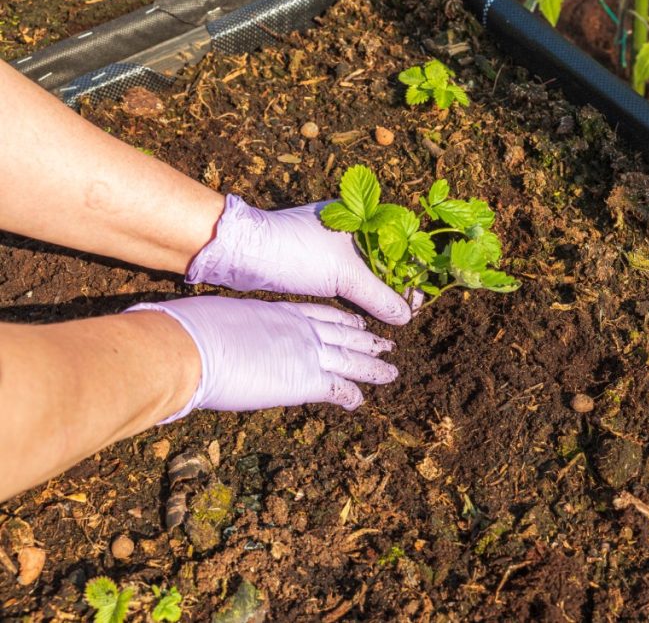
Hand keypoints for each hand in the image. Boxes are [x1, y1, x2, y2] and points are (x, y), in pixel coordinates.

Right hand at [126, 297, 398, 421]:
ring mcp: (307, 353)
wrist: (192, 345)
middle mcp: (302, 329)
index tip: (359, 324)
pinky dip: (352, 395)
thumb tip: (223, 336)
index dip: (344, 321)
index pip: (323, 314)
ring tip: (392, 372)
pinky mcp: (306, 380)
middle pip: (345, 335)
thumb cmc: (192, 330)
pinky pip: (338, 388)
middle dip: (367, 342)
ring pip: (352, 360)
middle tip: (386, 345)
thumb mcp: (225, 317)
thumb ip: (239, 327)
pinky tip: (360, 401)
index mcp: (282, 311)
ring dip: (373, 368)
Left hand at [187, 195, 411, 324]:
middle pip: (387, 256)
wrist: (240, 252)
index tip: (421, 295)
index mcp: (362, 215)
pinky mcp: (317, 263)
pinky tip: (369, 311)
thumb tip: (406, 316)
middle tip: (410, 309)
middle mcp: (350, 227)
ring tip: (394, 314)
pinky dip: (361, 294)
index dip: (415, 267)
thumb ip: (379, 296)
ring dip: (381, 291)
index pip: (403, 239)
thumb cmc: (294, 251)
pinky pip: (349, 279)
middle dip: (400, 282)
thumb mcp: (344, 275)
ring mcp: (332, 245)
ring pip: (367, 270)